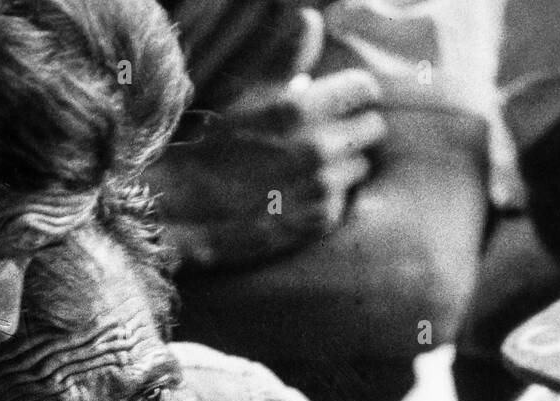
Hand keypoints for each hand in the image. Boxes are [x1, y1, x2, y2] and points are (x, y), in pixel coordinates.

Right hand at [152, 68, 386, 267]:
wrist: (187, 209)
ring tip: (308, 166)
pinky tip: (300, 193)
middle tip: (325, 133)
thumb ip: (285, 54)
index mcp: (303, 109)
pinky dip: (329, 196)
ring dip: (343, 164)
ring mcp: (322, 188)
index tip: (341, 99)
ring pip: (360, 166)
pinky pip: (344, 200)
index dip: (354, 91)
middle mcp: (319, 149)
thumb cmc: (212, 145)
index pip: (366, 89)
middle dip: (353, 126)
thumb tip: (311, 18)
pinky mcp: (320, 221)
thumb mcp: (244, 91)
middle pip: (372, 128)